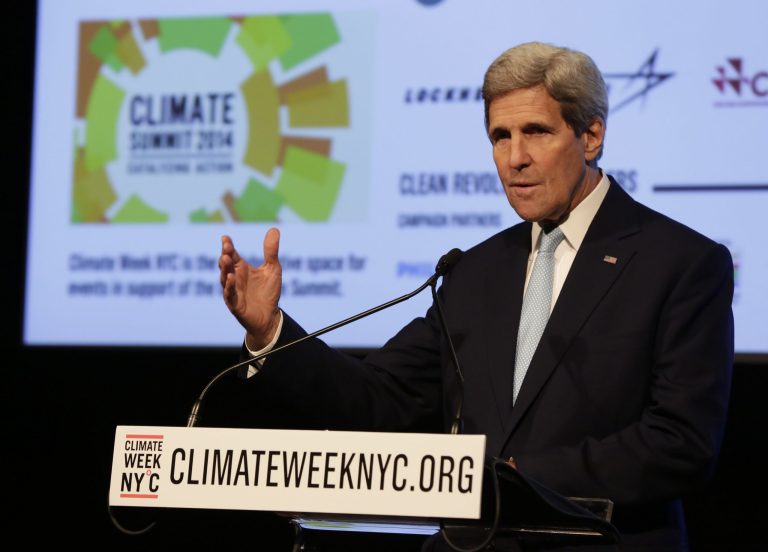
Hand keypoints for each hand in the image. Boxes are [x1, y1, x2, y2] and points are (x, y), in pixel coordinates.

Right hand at [219, 228, 282, 348]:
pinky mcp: (235, 304)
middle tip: (227, 246)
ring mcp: (232, 291)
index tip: (226, 238)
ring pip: (224, 278)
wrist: (269, 317)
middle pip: (225, 265)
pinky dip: (229, 287)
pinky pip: (229, 295)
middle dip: (225, 255)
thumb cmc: (268, 292)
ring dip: (225, 269)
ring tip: (226, 259)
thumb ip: (271, 251)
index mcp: (241, 268)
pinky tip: (231, 278)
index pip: (232, 254)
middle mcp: (234, 278)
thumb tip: (274, 229)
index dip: (228, 246)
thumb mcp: (272, 269)